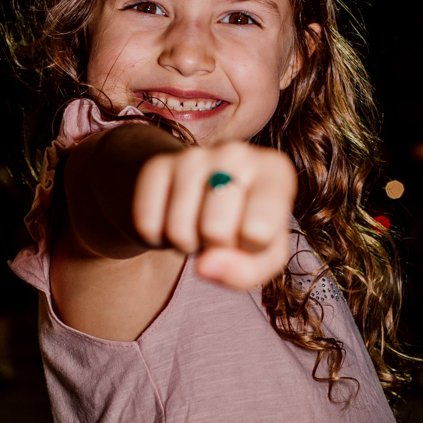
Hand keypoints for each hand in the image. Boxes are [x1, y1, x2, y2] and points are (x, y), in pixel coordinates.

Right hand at [131, 141, 295, 289]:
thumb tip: (205, 265)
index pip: (259, 231)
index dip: (249, 247)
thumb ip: (248, 271)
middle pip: (215, 231)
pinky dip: (156, 237)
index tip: (249, 232)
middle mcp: (237, 152)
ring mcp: (193, 154)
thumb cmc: (244, 227)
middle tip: (219, 232)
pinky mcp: (157, 164)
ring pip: (179, 230)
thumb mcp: (262, 256)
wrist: (201, 198)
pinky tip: (172, 219)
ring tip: (198, 224)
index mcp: (275, 170)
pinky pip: (147, 223)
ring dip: (185, 243)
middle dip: (214, 246)